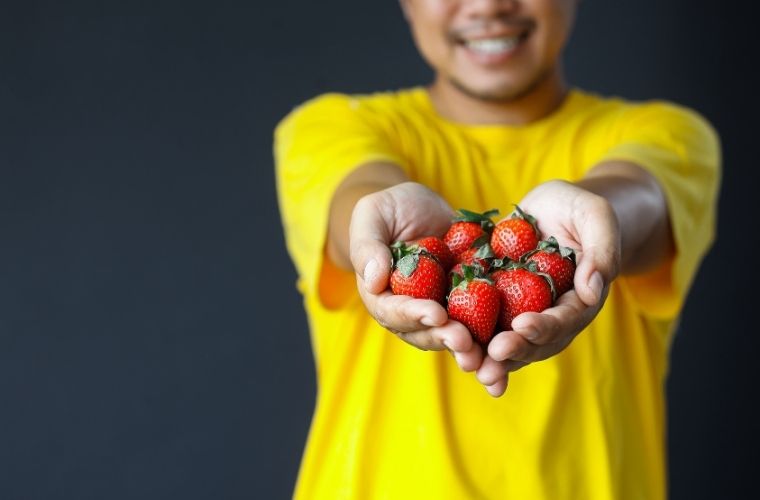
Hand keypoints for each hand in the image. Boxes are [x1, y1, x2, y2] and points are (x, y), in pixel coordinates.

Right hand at [349, 182, 483, 372]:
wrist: (422, 206)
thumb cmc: (390, 208)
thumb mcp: (373, 215)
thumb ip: (368, 246)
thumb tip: (373, 280)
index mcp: (382, 296)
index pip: (393, 311)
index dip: (413, 315)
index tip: (435, 314)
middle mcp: (410, 312)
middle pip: (424, 333)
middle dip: (445, 338)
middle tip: (465, 341)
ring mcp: (439, 310)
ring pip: (452, 335)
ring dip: (469, 347)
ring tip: (487, 353)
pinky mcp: (466, 304)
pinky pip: (480, 321)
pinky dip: (494, 333)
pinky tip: (513, 337)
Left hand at [476, 180, 621, 395]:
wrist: (549, 208)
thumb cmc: (577, 209)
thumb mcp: (596, 217)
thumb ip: (601, 251)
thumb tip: (592, 291)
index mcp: (578, 300)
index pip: (564, 320)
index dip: (544, 326)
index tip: (522, 325)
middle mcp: (550, 314)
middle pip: (534, 342)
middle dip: (514, 351)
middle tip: (493, 355)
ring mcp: (521, 312)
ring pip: (507, 341)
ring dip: (489, 357)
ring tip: (470, 365)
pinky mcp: (495, 302)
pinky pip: (480, 322)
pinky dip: (466, 334)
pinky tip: (448, 341)